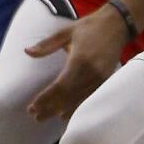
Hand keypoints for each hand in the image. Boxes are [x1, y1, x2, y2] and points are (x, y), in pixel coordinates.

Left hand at [24, 7, 129, 121]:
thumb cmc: (89, 27)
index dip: (46, 99)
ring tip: (45, 117)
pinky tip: (65, 114)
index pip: (60, 86)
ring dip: (61, 110)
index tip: (33, 106)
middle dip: (50, 108)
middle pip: (68, 97)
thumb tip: (26, 52)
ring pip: (79, 100)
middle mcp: (91, 72)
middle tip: (35, 116)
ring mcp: (100, 78)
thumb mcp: (66, 32)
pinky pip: (89, 98)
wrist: (117, 25)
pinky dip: (76, 108)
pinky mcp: (106, 80)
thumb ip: (46, 45)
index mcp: (79, 59)